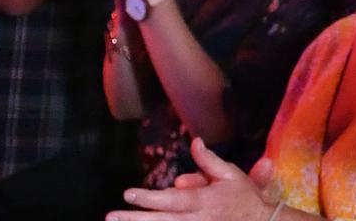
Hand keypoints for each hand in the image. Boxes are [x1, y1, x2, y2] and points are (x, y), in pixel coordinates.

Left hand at [108, 138, 275, 220]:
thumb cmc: (244, 198)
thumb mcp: (231, 175)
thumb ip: (209, 161)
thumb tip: (195, 142)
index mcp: (204, 200)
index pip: (171, 200)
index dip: (149, 198)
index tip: (128, 194)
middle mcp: (196, 219)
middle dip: (134, 219)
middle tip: (111, 216)